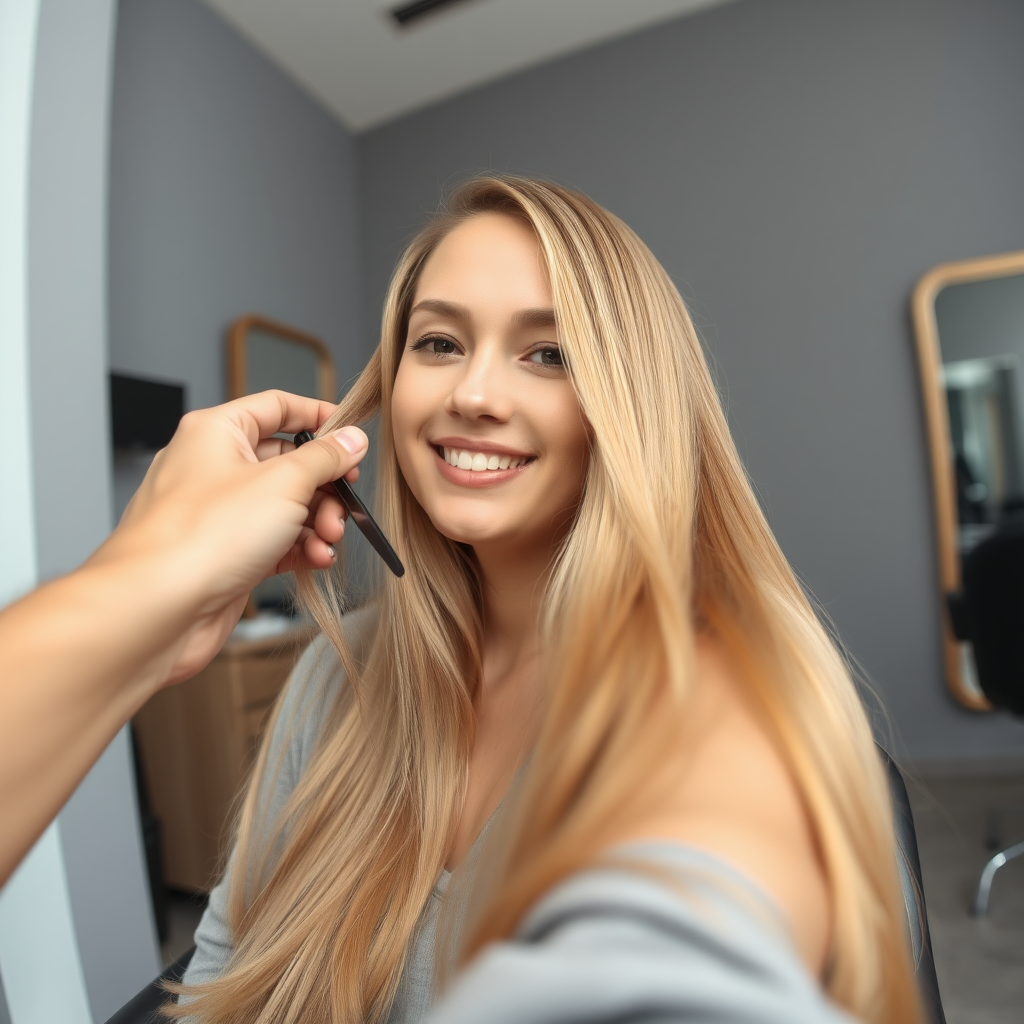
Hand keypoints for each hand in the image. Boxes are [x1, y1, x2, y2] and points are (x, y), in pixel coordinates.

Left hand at [89, 390, 367, 683]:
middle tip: (346, 501)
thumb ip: (325, 457)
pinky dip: (300, 548)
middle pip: (287, 461)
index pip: (276, 407)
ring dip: (318, 521)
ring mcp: (218, 513)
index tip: (352, 434)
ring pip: (285, 505)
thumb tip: (351, 439)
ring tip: (329, 539)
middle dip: (325, 485)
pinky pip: (274, 541)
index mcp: (216, 432)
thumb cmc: (200, 537)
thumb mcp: (283, 482)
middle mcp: (213, 467)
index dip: (318, 416)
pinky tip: (315, 559)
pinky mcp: (225, 553)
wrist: (156, 608)